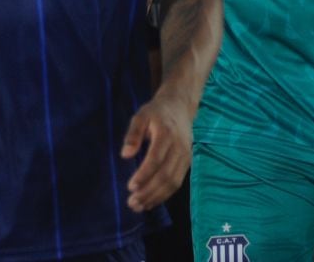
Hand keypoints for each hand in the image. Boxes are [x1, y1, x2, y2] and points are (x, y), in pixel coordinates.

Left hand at [120, 89, 192, 212]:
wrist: (180, 106)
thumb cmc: (156, 112)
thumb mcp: (141, 115)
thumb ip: (133, 134)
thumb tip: (125, 155)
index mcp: (167, 133)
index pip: (156, 159)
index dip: (144, 175)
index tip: (130, 187)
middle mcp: (180, 147)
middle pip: (165, 175)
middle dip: (148, 191)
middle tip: (132, 202)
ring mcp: (186, 156)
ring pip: (173, 182)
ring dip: (156, 197)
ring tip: (139, 206)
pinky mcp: (188, 163)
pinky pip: (177, 182)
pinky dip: (164, 195)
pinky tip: (151, 202)